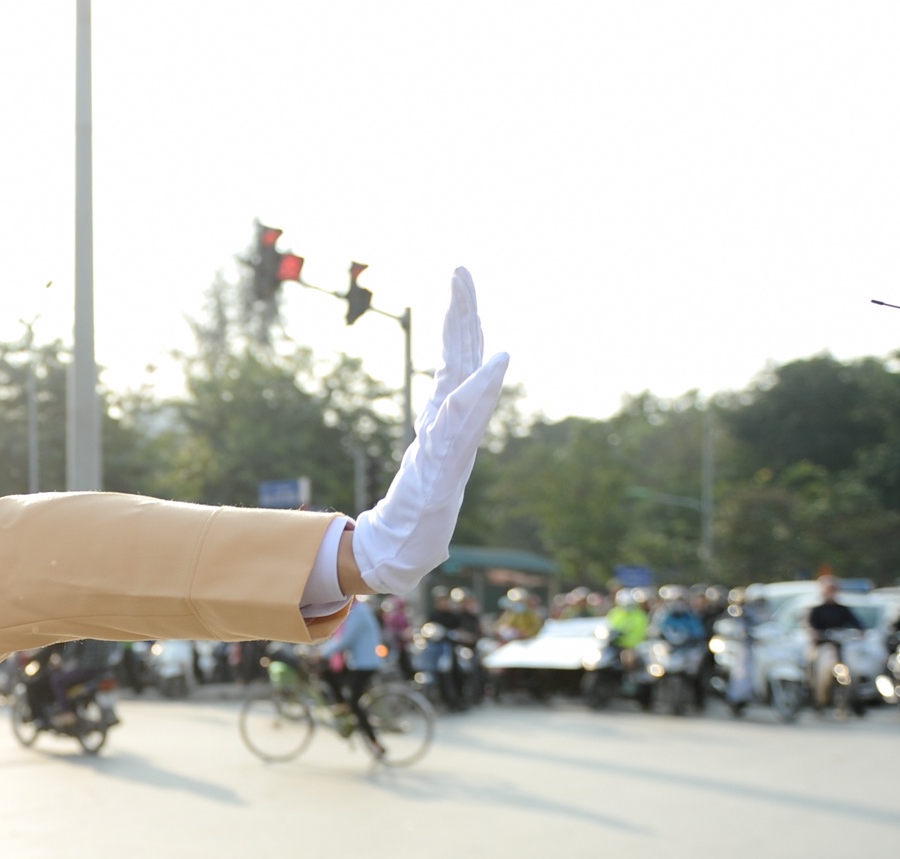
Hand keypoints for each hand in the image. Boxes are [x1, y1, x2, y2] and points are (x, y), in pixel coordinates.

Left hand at [351, 268, 509, 593]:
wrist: (409, 546)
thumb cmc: (417, 504)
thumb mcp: (425, 456)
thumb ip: (440, 426)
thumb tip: (452, 395)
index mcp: (447, 414)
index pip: (456, 355)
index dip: (460, 317)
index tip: (458, 276)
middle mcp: (454, 422)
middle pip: (461, 357)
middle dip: (462, 314)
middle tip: (459, 270)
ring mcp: (452, 442)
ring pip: (461, 382)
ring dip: (464, 340)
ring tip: (463, 302)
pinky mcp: (445, 466)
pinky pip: (462, 421)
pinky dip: (478, 394)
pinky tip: (489, 367)